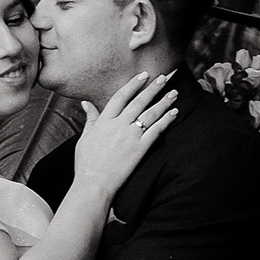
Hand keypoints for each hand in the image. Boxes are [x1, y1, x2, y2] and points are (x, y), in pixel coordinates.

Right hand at [71, 72, 178, 203]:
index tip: (143, 76)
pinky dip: (166, 120)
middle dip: (153, 88)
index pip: (121, 96)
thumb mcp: (85, 138)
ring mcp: (130, 136)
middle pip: (139, 101)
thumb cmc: (86, 163)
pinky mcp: (140, 149)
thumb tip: (86, 103)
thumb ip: (90, 119)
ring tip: (174, 92)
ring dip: (163, 101)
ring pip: (150, 113)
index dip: (133, 84)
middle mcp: (118, 125)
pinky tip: (174, 112)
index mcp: (104, 121)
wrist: (94, 184)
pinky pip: (156, 131)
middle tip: (164, 77)